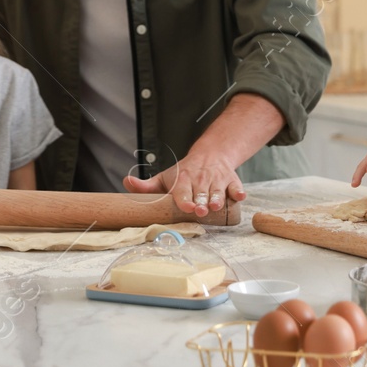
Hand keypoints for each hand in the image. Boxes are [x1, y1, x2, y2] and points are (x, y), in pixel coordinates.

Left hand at [123, 147, 245, 216]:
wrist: (211, 155)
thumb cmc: (185, 173)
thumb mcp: (165, 177)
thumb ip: (146, 186)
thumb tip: (126, 182)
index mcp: (183, 180)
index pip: (183, 191)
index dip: (185, 200)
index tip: (187, 207)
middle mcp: (201, 180)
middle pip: (201, 194)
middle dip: (201, 203)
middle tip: (200, 211)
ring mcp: (217, 181)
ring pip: (218, 192)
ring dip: (218, 198)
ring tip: (216, 206)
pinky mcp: (231, 181)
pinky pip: (236, 187)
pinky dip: (238, 192)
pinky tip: (239, 196)